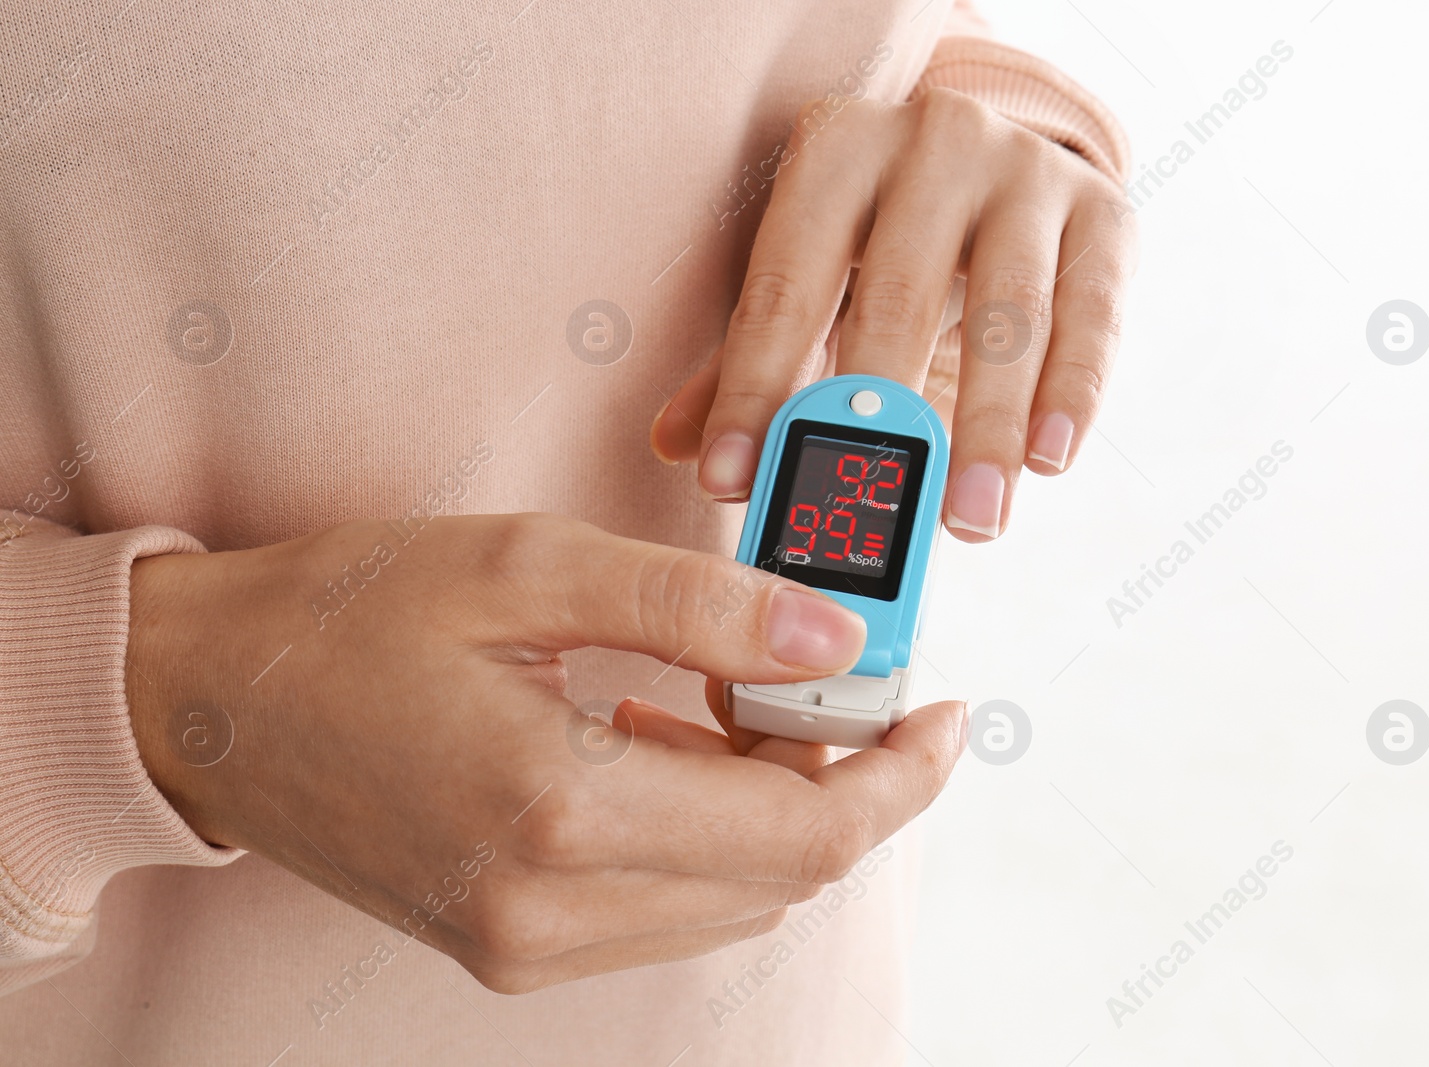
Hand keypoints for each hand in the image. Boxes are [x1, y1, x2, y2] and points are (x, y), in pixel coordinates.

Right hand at [127, 513, 966, 992]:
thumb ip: (700, 607)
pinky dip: (706, 834)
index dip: (898, 778)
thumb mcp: (531, 569)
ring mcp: (526, 945)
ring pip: (732, 897)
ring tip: (733, 699)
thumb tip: (835, 640)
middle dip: (843, 783)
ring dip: (773, 806)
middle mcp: (548, 912)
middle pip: (782, 876)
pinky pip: (665, 905)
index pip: (804, 834)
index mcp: (560, 812)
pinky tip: (666, 745)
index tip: (943, 715)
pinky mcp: (508, 946)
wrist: (203, 701)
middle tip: (837, 682)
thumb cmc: (349, 615)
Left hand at [650, 88, 1135, 541]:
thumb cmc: (884, 243)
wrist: (1006, 168)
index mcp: (838, 153)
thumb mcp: (814, 278)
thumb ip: (751, 358)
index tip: (732, 481)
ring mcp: (1026, 171)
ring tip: (971, 518)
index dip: (754, 388)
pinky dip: (1072, 395)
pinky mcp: (1103, 213)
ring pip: (1008, 310)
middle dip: (881, 416)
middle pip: (899, 291)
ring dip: (990, 426)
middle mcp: (933, 141)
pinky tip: (1048, 462)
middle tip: (869, 514)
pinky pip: (1090, 315)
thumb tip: (676, 448)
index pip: (785, 284)